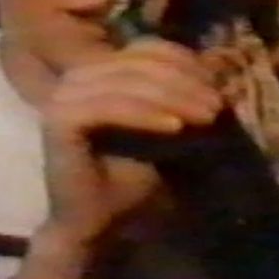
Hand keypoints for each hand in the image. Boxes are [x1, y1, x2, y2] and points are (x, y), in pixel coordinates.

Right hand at [40, 37, 223, 247]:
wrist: (97, 228)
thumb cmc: (129, 183)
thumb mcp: (162, 131)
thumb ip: (175, 98)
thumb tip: (216, 71)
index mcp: (98, 73)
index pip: (145, 50)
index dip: (185, 62)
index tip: (218, 88)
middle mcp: (76, 77)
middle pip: (138, 63)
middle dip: (184, 82)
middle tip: (218, 107)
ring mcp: (64, 95)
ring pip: (127, 83)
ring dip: (172, 97)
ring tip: (206, 117)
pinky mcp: (59, 118)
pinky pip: (111, 107)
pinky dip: (146, 114)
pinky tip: (175, 127)